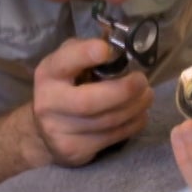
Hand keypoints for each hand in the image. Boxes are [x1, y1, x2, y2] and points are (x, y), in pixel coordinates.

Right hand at [28, 38, 152, 166]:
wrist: (44, 131)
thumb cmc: (66, 86)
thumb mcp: (70, 63)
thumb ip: (89, 50)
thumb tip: (119, 41)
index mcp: (49, 73)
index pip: (65, 62)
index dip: (85, 55)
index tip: (107, 50)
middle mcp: (49, 102)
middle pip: (89, 102)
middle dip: (123, 91)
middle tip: (142, 81)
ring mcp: (59, 130)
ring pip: (106, 122)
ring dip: (135, 107)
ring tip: (147, 96)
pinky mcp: (73, 150)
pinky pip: (111, 137)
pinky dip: (133, 124)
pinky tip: (140, 113)